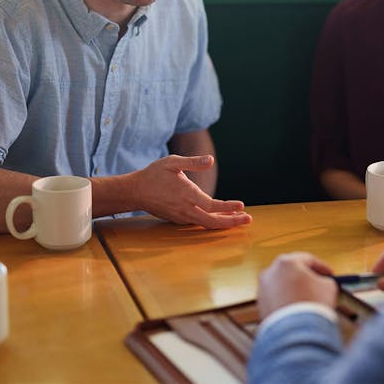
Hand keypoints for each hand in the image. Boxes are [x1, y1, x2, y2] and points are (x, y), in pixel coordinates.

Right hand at [134, 155, 251, 228]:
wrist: (135, 191)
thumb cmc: (154, 174)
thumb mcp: (172, 162)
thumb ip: (193, 162)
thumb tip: (210, 160)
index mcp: (186, 194)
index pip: (211, 205)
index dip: (227, 207)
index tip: (241, 205)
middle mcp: (185, 209)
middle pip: (212, 221)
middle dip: (231, 222)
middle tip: (248, 219)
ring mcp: (181, 216)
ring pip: (206, 224)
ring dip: (224, 222)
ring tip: (240, 219)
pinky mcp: (178, 220)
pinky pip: (199, 223)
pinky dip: (212, 222)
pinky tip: (222, 217)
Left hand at [257, 252, 338, 318]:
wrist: (295, 332)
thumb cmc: (312, 306)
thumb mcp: (328, 287)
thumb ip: (324, 280)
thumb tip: (322, 282)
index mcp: (287, 262)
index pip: (307, 259)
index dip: (322, 267)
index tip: (330, 274)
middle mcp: (270, 272)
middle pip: (291, 270)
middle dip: (305, 277)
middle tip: (318, 283)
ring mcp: (263, 289)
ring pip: (282, 286)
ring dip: (294, 290)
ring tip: (307, 300)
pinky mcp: (260, 306)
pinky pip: (277, 300)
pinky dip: (286, 302)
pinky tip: (297, 311)